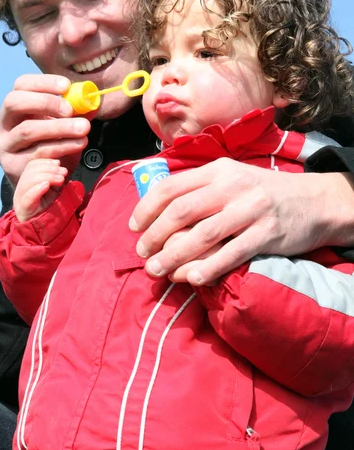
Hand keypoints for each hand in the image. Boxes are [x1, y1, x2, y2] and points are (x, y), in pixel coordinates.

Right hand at [0, 74, 89, 188]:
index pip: (21, 85)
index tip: (66, 86)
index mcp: (13, 109)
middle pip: (14, 102)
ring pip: (28, 131)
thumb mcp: (62, 127)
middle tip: (70, 110)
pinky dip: (62, 147)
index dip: (43, 82)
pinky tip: (79, 144)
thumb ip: (74, 113)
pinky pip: (38, 153)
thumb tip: (91, 101)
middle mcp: (2, 125)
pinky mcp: (11, 166)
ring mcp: (3, 146)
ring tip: (84, 128)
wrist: (42, 183)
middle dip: (45, 103)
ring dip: (59, 128)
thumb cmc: (53, 148)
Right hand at [14, 159, 67, 221]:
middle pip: (30, 172)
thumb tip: (61, 168)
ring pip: (28, 181)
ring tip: (60, 179)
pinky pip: (27, 198)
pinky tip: (46, 185)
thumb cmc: (49, 211)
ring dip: (47, 176)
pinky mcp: (23, 211)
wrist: (44, 233)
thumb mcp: (53, 192)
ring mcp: (20, 200)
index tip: (58, 163)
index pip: (31, 166)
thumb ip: (55, 180)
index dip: (45, 162)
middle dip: (49, 169)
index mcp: (26, 183)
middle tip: (63, 173)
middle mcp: (21, 190)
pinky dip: (37, 189)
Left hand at [129, 158, 353, 285]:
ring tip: (157, 270)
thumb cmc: (264, 192)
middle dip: (155, 235)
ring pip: (203, 234)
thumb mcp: (233, 177)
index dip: (146, 207)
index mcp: (218, 170)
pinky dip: (209, 267)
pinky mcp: (267, 233)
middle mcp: (231, 186)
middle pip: (181, 210)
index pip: (172, 186)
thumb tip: (160, 206)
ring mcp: (250, 209)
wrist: (315, 200)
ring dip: (174, 255)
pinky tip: (192, 279)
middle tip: (142, 253)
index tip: (134, 227)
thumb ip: (201, 188)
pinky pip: (232, 253)